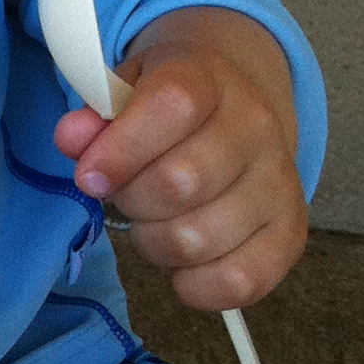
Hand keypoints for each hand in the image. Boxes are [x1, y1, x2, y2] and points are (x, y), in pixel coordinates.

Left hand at [50, 6, 307, 310]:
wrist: (234, 108)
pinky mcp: (291, 233)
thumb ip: (95, 115)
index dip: (122, 148)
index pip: (172, 106)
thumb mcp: (127, 90)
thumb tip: (72, 140)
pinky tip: (181, 264)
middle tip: (124, 194)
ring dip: (155, 242)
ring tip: (153, 221)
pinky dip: (196, 285)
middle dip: (132, 200)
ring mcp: (280, 181)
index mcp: (209, 78)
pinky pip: (242, 280)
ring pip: (200, 238)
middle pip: (182, 181)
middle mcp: (256, 126)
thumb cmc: (169, 106)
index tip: (88, 176)